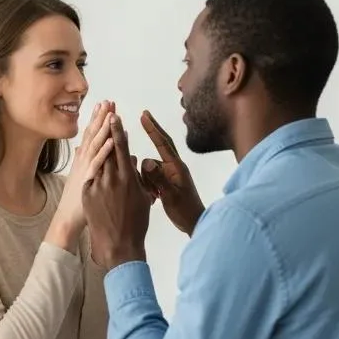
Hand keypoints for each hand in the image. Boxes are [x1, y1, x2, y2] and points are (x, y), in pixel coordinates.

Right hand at [48, 100, 115, 241]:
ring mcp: (85, 171)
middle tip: (109, 101)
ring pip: (95, 146)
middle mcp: (83, 163)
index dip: (97, 120)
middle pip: (92, 136)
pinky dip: (103, 153)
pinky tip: (110, 141)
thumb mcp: (81, 179)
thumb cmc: (77, 203)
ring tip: (111, 113)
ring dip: (103, 129)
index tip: (104, 105)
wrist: (66, 221)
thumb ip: (86, 163)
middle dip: (101, 118)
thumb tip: (88, 151)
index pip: (91, 136)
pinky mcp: (88, 182)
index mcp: (83, 161)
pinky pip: (97, 165)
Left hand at [82, 114, 151, 270]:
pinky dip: (88, 162)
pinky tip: (85, 147)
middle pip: (106, 148)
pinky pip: (88, 174)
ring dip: (95, 141)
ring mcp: (97, 186)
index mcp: (128, 178)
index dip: (116, 131)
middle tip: (103, 110)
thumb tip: (130, 160)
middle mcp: (112, 179)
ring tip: (95, 124)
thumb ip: (135, 176)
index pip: (121, 148)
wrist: (118, 244)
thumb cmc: (135, 223)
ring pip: (96, 159)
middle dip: (104, 128)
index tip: (113, 116)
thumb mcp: (141, 197)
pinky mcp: (87, 195)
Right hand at [140, 111, 204, 235]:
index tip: (144, 115)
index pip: (163, 143)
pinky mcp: (168, 182)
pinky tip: (152, 198)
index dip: (153, 129)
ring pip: (151, 167)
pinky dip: (149, 184)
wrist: (195, 223)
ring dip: (146, 178)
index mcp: (176, 167)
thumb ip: (158, 179)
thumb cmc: (185, 211)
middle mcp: (174, 167)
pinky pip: (152, 176)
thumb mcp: (170, 196)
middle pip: (159, 146)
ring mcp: (171, 174)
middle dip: (152, 132)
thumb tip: (146, 161)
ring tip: (152, 196)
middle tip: (143, 115)